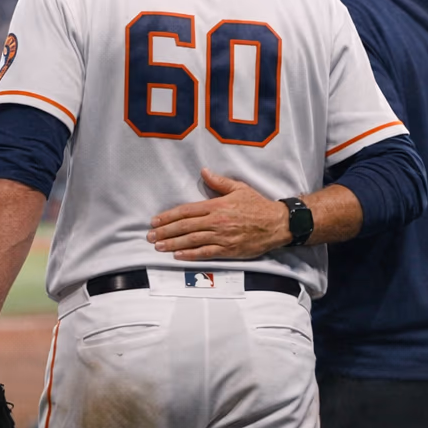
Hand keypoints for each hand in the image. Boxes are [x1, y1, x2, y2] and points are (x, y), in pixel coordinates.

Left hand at [148, 168, 290, 260]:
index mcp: (216, 206)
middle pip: (185, 226)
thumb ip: (219, 182)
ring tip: (158, 246)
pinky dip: (190, 255)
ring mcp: (222, 237)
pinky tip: (177, 255)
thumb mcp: (239, 188)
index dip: (168, 216)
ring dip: (173, 243)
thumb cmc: (257, 205)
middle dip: (165, 231)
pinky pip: (206, 253)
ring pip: (192, 240)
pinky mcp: (229, 250)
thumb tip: (204, 171)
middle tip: (150, 236)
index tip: (155, 220)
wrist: (277, 224)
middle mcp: (216, 221)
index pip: (186, 211)